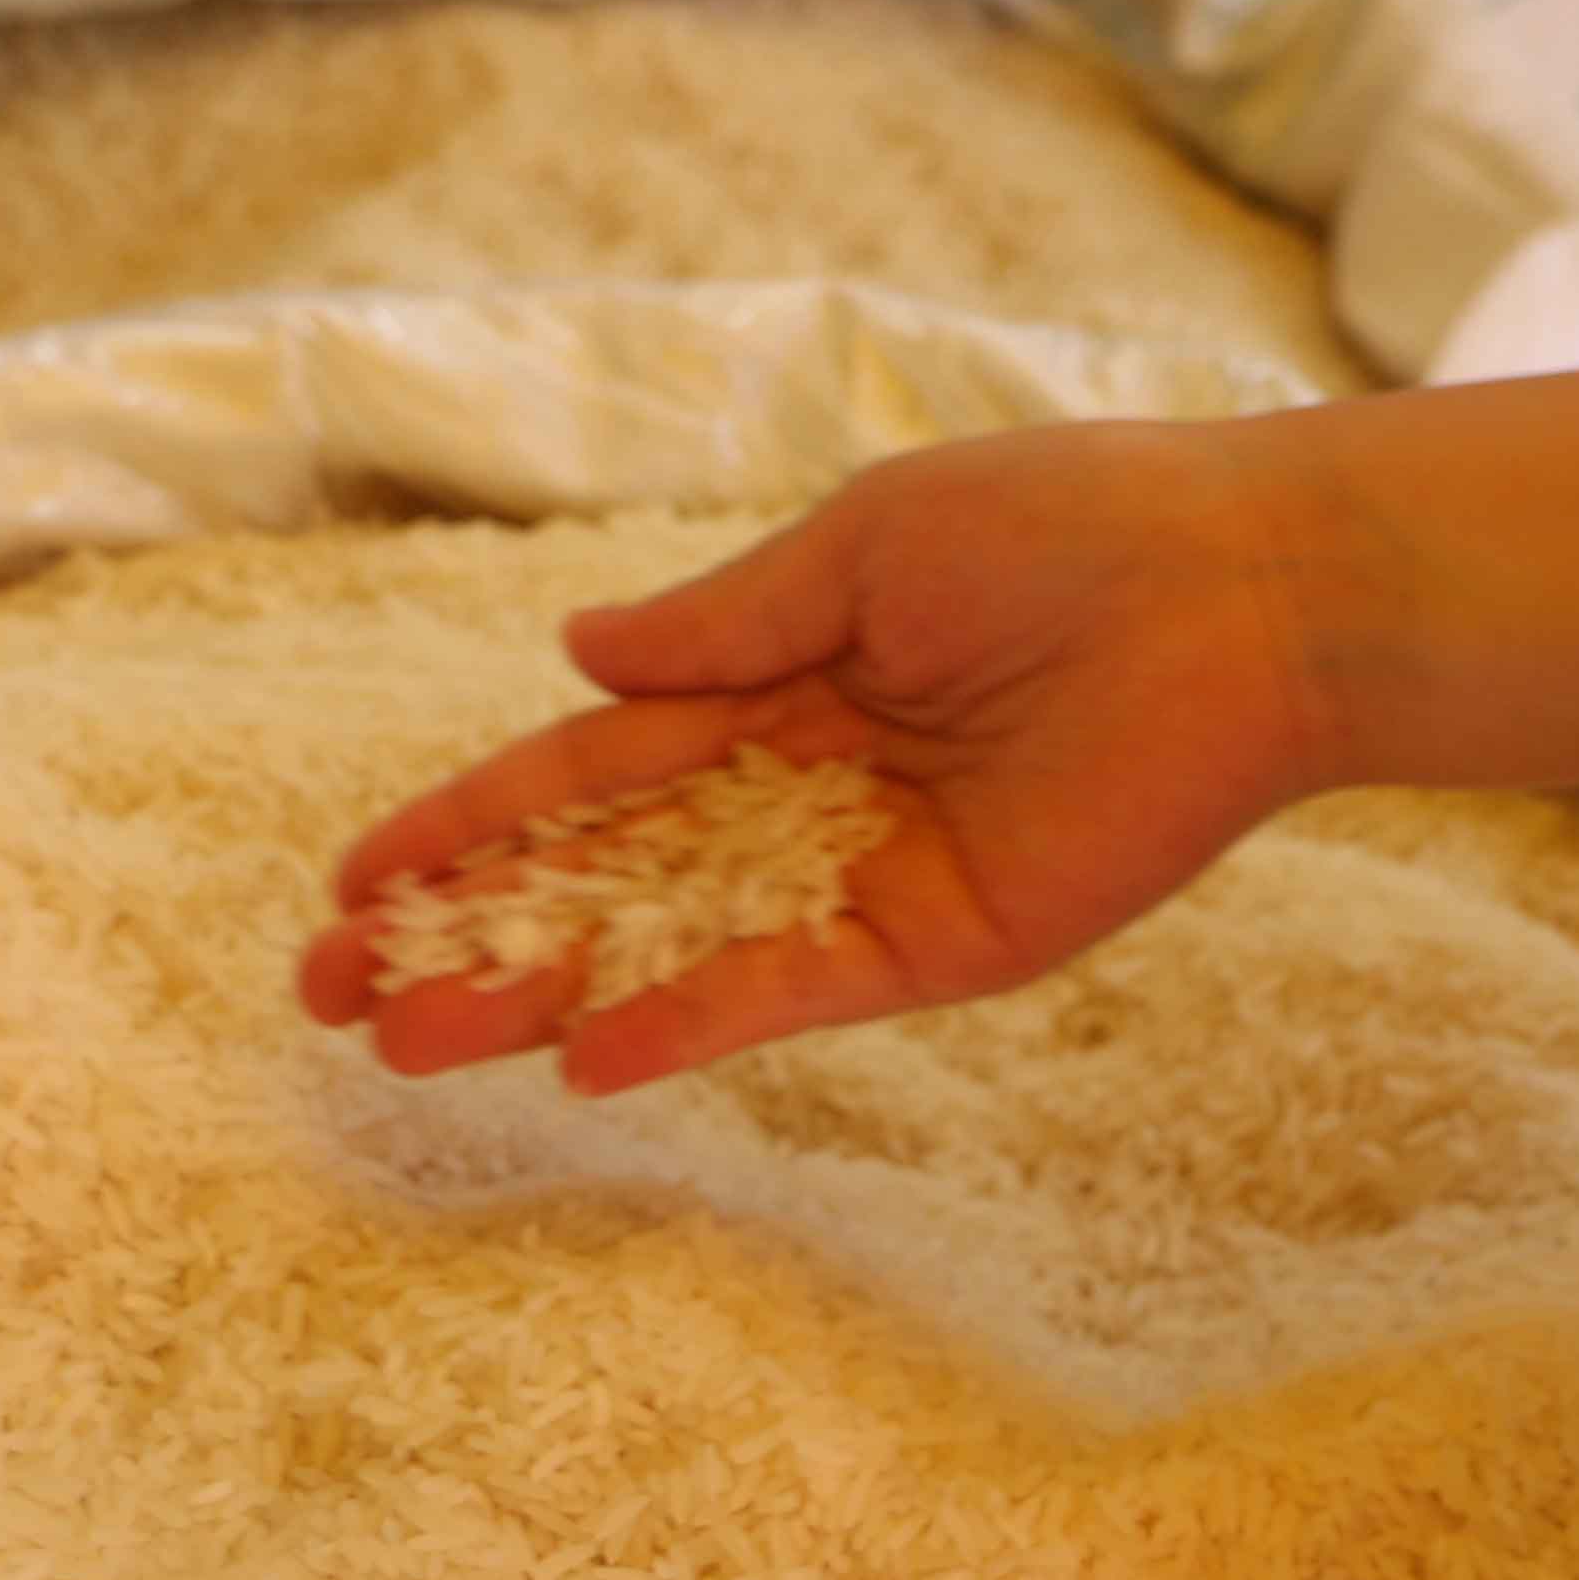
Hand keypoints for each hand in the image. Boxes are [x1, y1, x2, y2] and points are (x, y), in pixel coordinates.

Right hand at [295, 425, 1339, 1093]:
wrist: (1243, 593)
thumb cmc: (1068, 525)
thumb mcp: (867, 545)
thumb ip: (723, 625)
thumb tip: (573, 655)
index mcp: (792, 670)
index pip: (596, 761)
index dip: (476, 815)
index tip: (357, 873)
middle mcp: (814, 781)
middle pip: (605, 869)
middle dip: (470, 928)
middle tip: (335, 991)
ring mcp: (869, 867)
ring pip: (668, 942)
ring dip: (541, 992)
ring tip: (411, 1043)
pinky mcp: (938, 935)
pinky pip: (788, 987)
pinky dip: (690, 1018)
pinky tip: (586, 1054)